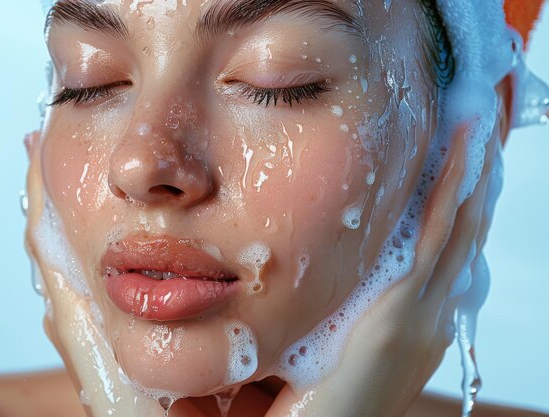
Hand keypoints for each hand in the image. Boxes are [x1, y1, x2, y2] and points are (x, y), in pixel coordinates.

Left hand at [263, 122, 500, 416]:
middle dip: (471, 181)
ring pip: (458, 226)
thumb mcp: (335, 347)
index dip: (454, 208)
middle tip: (474, 132)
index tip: (452, 167)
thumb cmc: (317, 403)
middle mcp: (430, 314)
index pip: (443, 252)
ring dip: (469, 175)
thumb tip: (312, 281)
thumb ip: (338, 311)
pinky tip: (463, 155)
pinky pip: (440, 235)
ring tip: (474, 129)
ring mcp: (425, 312)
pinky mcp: (407, 311)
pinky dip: (455, 192)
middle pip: (460, 233)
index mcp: (414, 322)